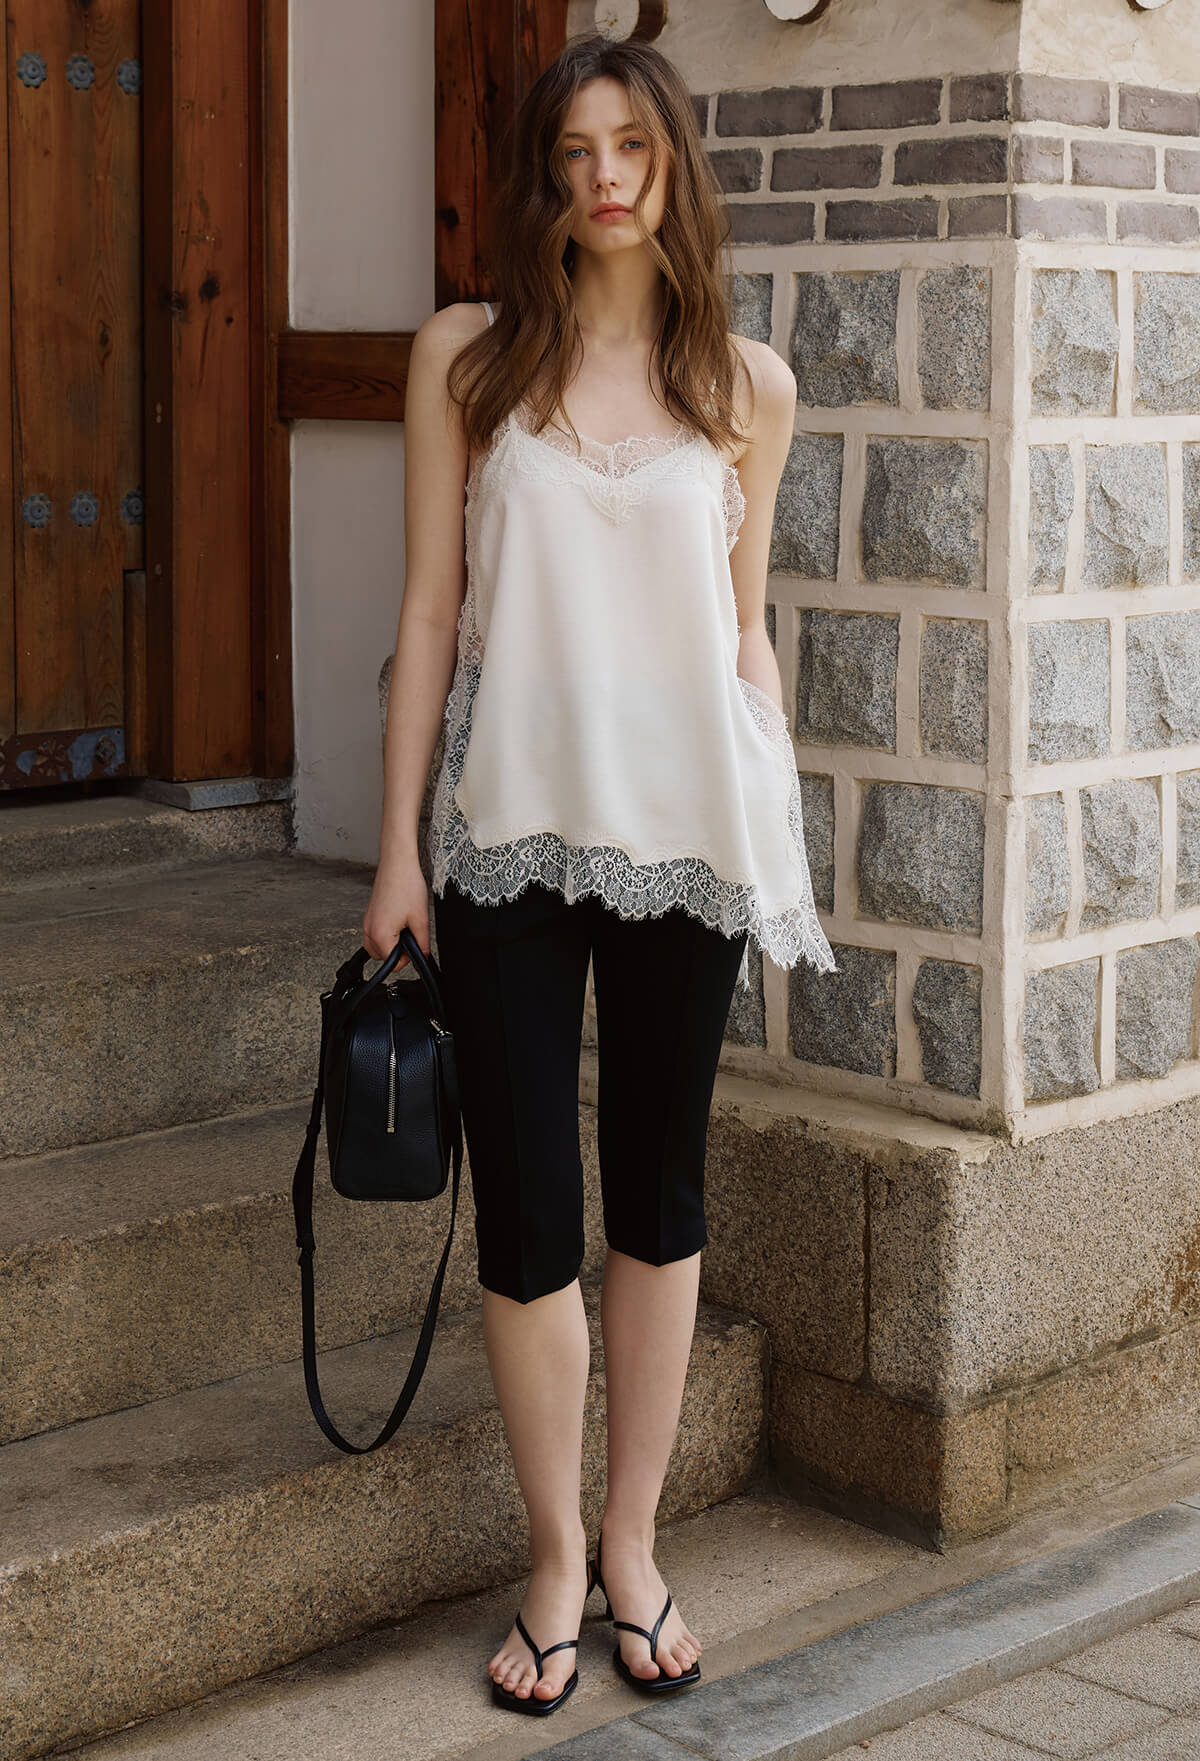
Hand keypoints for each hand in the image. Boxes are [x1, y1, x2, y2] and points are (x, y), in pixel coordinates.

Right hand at [363, 854, 430, 969]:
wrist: (397, 863)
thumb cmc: (406, 885)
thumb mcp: (421, 919)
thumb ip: (422, 943)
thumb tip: (422, 956)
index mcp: (380, 935)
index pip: (393, 964)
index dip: (408, 957)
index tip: (415, 945)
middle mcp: (369, 930)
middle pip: (383, 957)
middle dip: (398, 950)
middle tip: (411, 933)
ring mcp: (367, 922)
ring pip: (377, 946)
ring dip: (391, 943)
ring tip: (404, 926)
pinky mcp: (369, 915)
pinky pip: (375, 934)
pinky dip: (386, 933)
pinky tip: (398, 920)